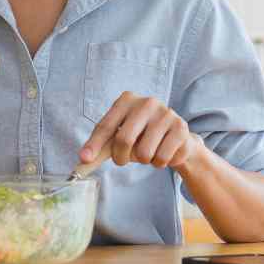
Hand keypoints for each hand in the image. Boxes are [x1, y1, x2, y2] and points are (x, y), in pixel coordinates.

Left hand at [78, 92, 203, 169]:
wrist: (176, 138)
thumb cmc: (142, 136)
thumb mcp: (119, 137)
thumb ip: (101, 148)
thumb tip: (82, 162)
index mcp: (127, 100)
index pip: (106, 126)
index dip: (94, 145)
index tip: (84, 160)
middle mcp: (147, 102)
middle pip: (124, 140)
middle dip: (120, 158)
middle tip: (122, 161)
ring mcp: (166, 113)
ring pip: (145, 153)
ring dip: (144, 162)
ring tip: (149, 153)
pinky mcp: (181, 128)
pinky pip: (163, 158)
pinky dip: (160, 163)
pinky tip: (164, 152)